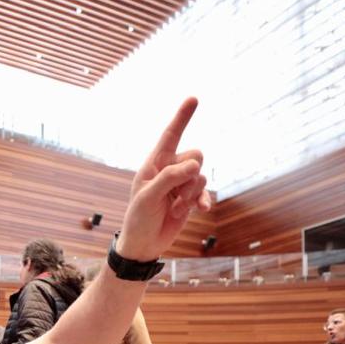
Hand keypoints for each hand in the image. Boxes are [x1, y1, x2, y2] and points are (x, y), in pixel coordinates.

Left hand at [117, 98, 210, 261]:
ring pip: (201, 174)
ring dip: (191, 193)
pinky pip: (205, 191)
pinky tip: (201, 211)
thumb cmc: (139, 219)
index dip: (182, 117)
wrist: (144, 245)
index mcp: (154, 164)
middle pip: (196, 154)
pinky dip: (203, 200)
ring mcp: (181, 184)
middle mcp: (169, 170)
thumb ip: (170, 178)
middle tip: (175, 194)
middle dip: (190, 173)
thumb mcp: (148, 197)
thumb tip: (195, 165)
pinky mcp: (190, 199)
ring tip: (175, 208)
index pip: (170, 135)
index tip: (193, 98)